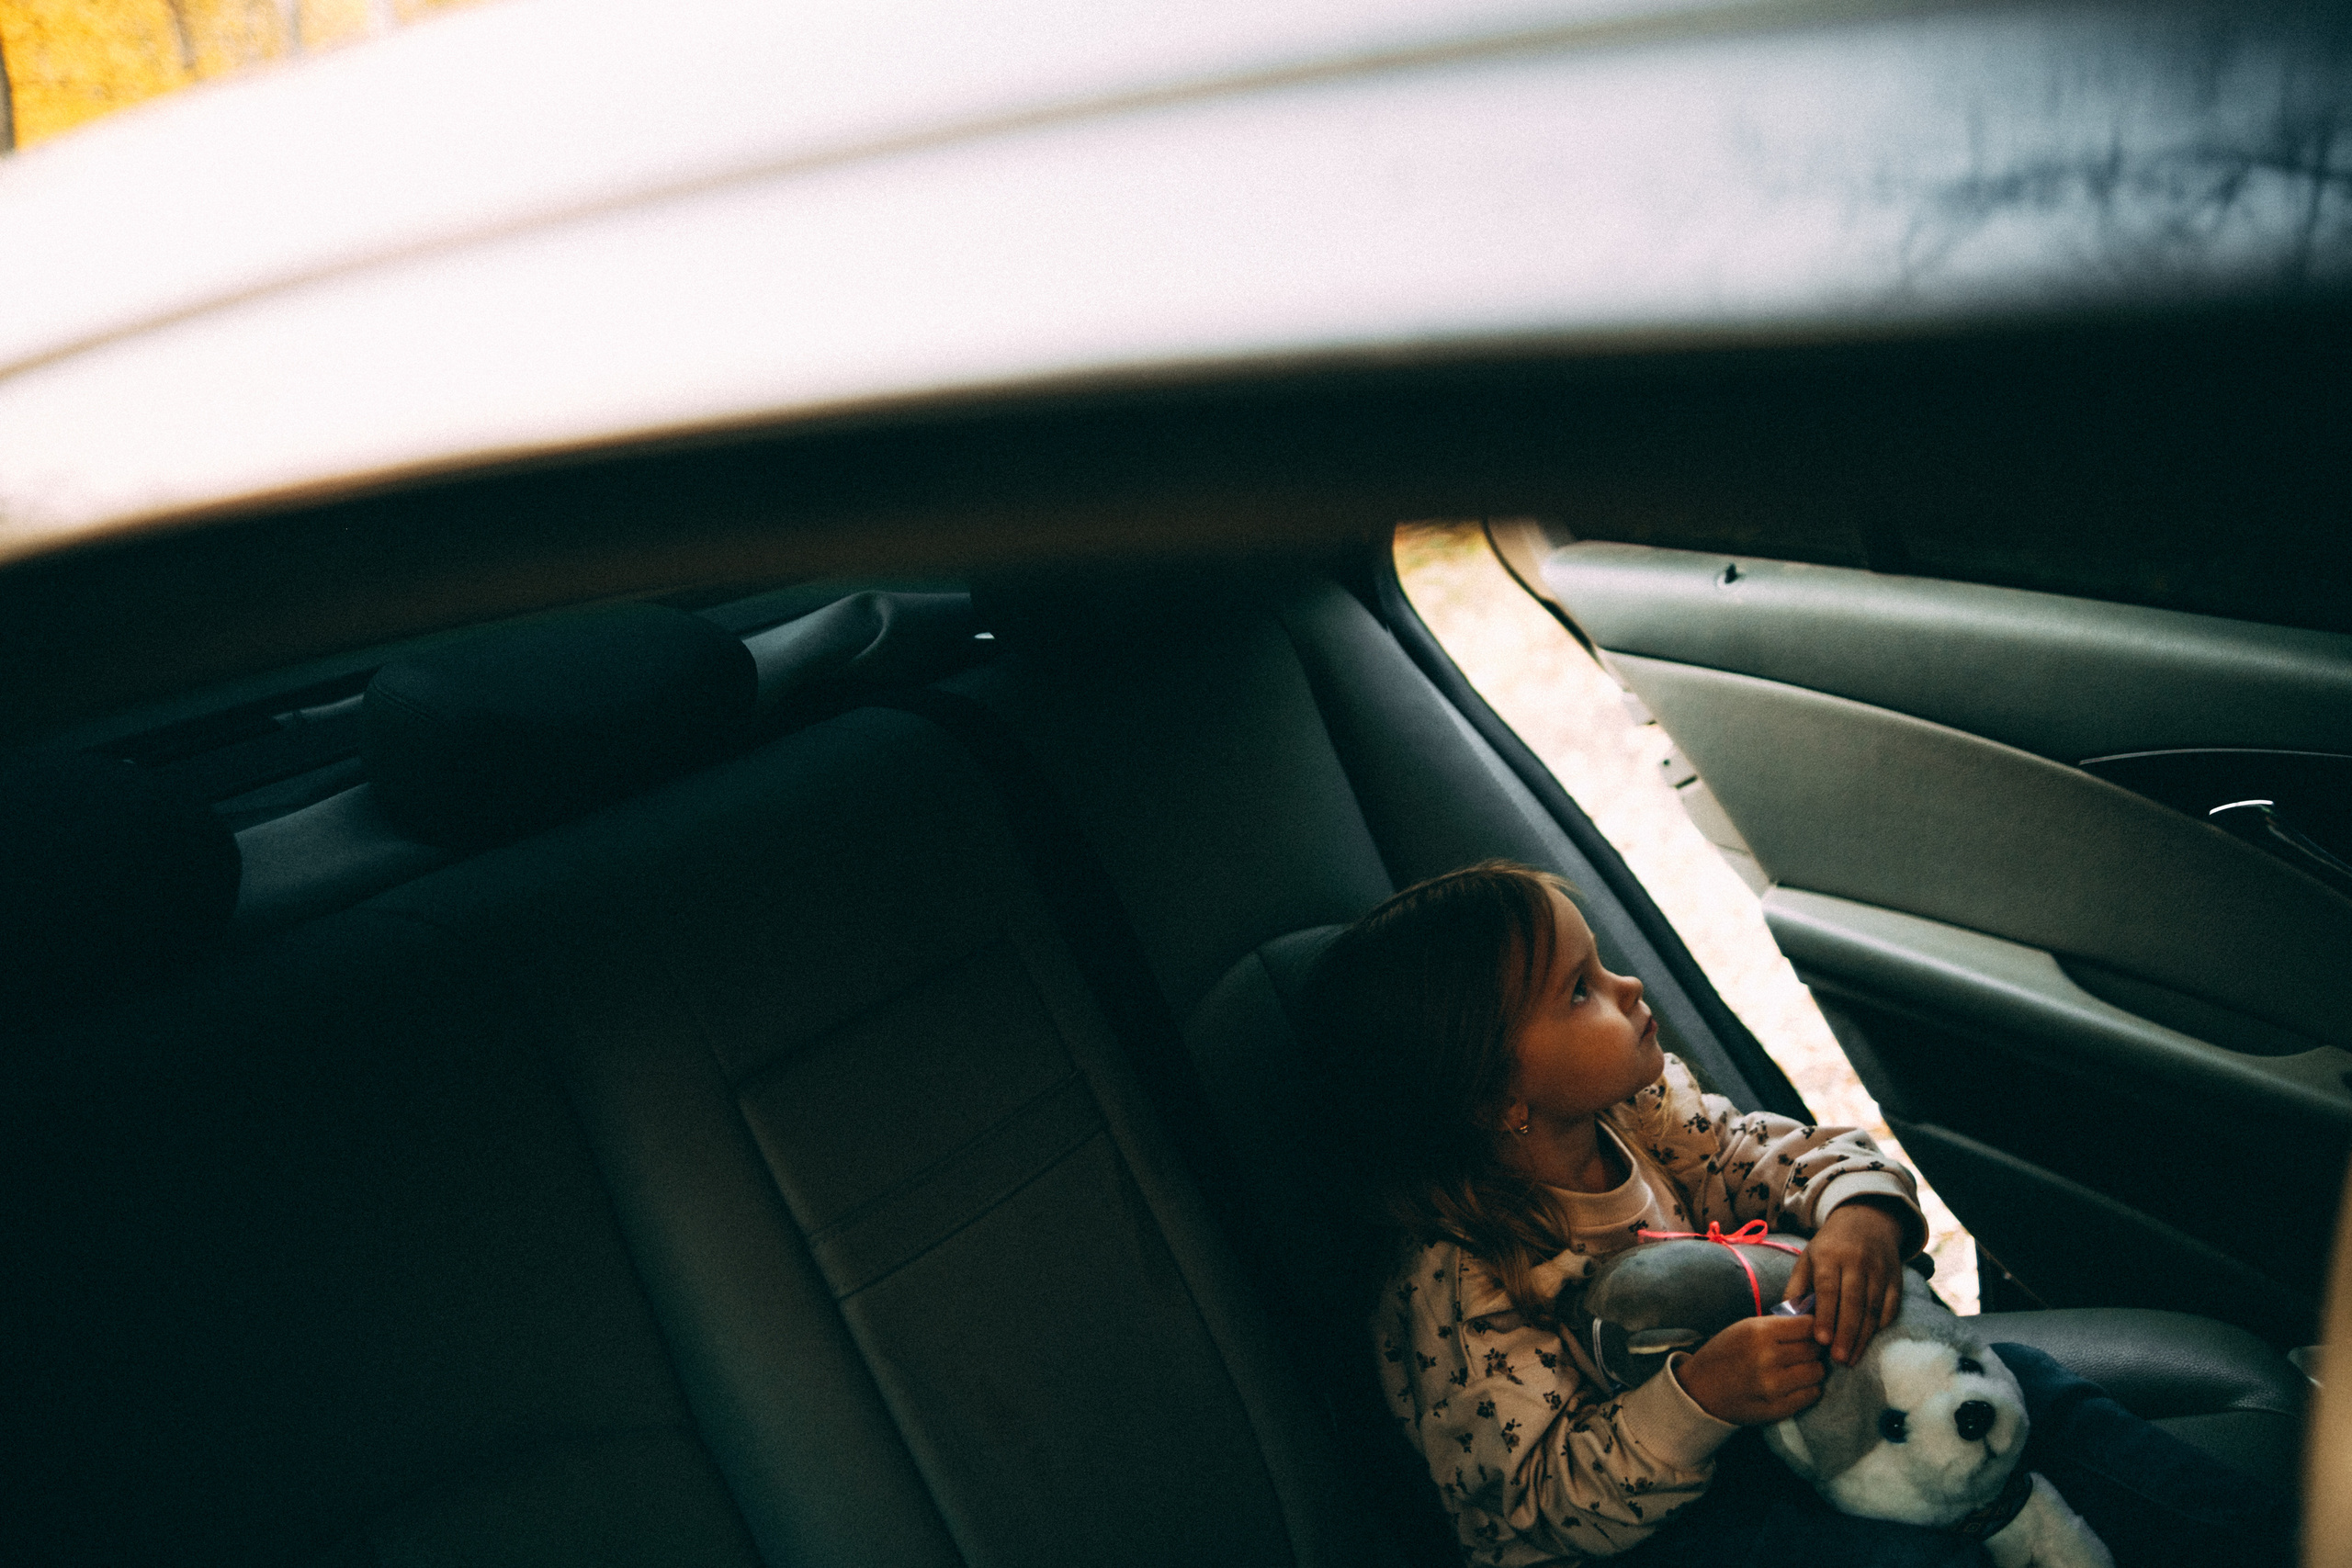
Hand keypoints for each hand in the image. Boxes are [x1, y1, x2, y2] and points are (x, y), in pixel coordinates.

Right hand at [1673, 1314, 1824, 1424]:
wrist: (1700, 1390)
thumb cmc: (1725, 1354)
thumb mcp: (1745, 1328)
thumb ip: (1779, 1324)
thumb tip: (1816, 1319)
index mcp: (1758, 1332)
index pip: (1808, 1326)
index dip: (1811, 1328)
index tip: (1807, 1333)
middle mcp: (1767, 1358)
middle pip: (1815, 1349)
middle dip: (1812, 1349)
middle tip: (1802, 1352)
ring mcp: (1773, 1385)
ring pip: (1817, 1372)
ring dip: (1812, 1369)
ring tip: (1798, 1368)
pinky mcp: (1778, 1408)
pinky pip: (1812, 1394)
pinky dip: (1808, 1388)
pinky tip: (1795, 1385)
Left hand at [1784, 1198, 1908, 1366]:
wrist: (1867, 1221)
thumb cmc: (1830, 1247)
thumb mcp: (1807, 1259)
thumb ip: (1796, 1288)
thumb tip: (1786, 1317)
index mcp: (1830, 1256)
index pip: (1828, 1288)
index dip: (1825, 1315)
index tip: (1821, 1340)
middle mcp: (1858, 1262)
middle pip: (1854, 1302)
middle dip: (1846, 1333)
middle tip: (1838, 1359)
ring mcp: (1880, 1270)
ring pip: (1873, 1308)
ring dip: (1863, 1336)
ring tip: (1851, 1359)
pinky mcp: (1897, 1279)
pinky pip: (1891, 1307)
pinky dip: (1880, 1326)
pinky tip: (1868, 1341)